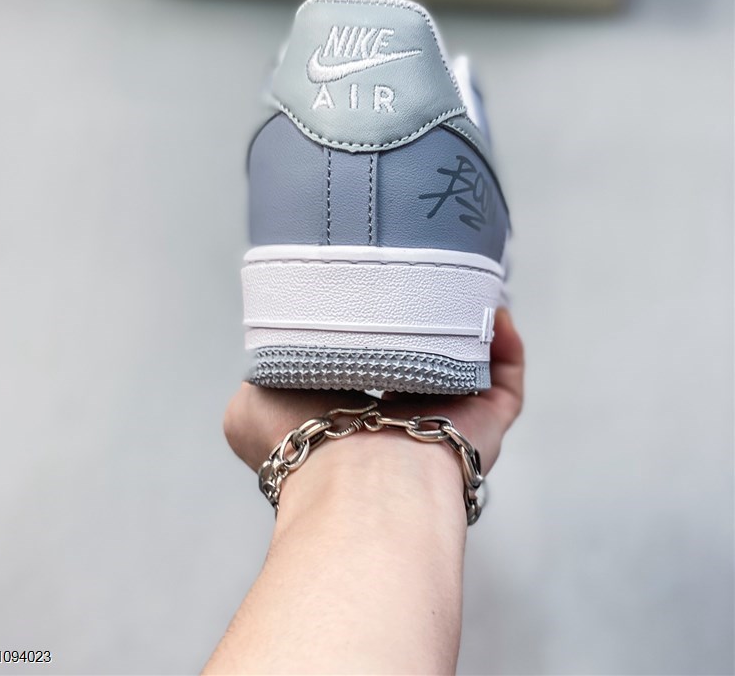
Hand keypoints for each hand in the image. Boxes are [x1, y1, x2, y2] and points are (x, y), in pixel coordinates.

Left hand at [224, 309, 523, 478]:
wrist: (356, 477)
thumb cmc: (301, 444)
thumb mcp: (251, 404)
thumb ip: (259, 374)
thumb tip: (268, 358)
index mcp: (354, 416)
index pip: (369, 370)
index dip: (373, 332)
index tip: (373, 292)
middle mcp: (404, 421)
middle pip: (425, 366)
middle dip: (427, 325)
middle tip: (426, 281)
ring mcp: (450, 423)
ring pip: (471, 369)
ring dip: (470, 328)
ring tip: (463, 286)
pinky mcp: (488, 422)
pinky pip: (507, 378)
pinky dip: (504, 343)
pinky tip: (493, 310)